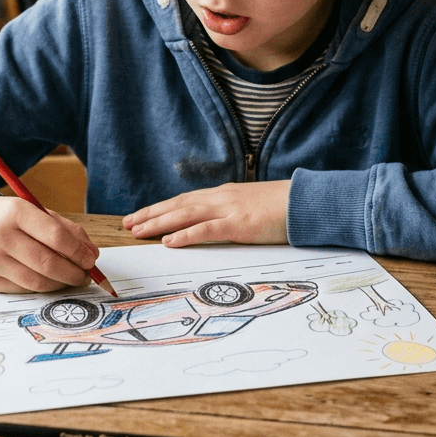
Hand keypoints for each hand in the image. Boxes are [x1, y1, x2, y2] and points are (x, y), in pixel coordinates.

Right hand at [0, 194, 99, 292]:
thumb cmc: (6, 218)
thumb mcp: (33, 211)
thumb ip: (65, 229)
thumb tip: (91, 254)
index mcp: (16, 212)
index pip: (55, 236)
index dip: (78, 252)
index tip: (91, 260)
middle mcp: (1, 235)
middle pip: (47, 262)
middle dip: (73, 273)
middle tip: (85, 276)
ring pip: (37, 281)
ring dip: (60, 284)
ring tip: (71, 280)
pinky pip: (23, 289)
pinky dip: (42, 287)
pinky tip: (49, 281)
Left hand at [122, 180, 291, 247]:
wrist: (308, 202)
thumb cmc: (283, 207)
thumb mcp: (251, 207)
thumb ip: (232, 213)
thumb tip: (216, 224)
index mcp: (223, 195)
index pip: (184, 200)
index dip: (160, 207)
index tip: (140, 215)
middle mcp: (221, 198)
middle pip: (177, 205)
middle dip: (151, 214)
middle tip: (127, 223)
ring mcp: (229, 209)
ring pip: (185, 214)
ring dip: (159, 223)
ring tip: (138, 230)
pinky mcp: (239, 224)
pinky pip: (206, 229)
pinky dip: (185, 234)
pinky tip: (168, 241)